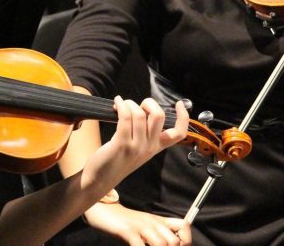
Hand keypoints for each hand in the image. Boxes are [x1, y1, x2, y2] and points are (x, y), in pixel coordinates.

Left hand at [82, 97, 189, 244]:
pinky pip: (125, 117)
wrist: (100, 179)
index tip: (179, 105)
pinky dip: (121, 106)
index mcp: (156, 148)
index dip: (183, 117)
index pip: (179, 134)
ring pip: (139, 114)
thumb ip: (145, 133)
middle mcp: (150, 147)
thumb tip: (142, 109)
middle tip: (137, 105)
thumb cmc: (116, 160)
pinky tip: (116, 103)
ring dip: (129, 103)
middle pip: (159, 116)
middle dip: (148, 103)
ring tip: (121, 104)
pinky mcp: (122, 144)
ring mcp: (137, 146)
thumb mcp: (138, 150)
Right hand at [84, 203, 190, 245]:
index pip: (184, 226)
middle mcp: (153, 222)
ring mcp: (141, 226)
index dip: (187, 241)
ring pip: (162, 244)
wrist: (103, 210)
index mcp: (159, 221)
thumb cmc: (124, 222)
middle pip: (174, 241)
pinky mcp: (128, 231)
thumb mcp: (144, 227)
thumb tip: (170, 244)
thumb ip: (156, 236)